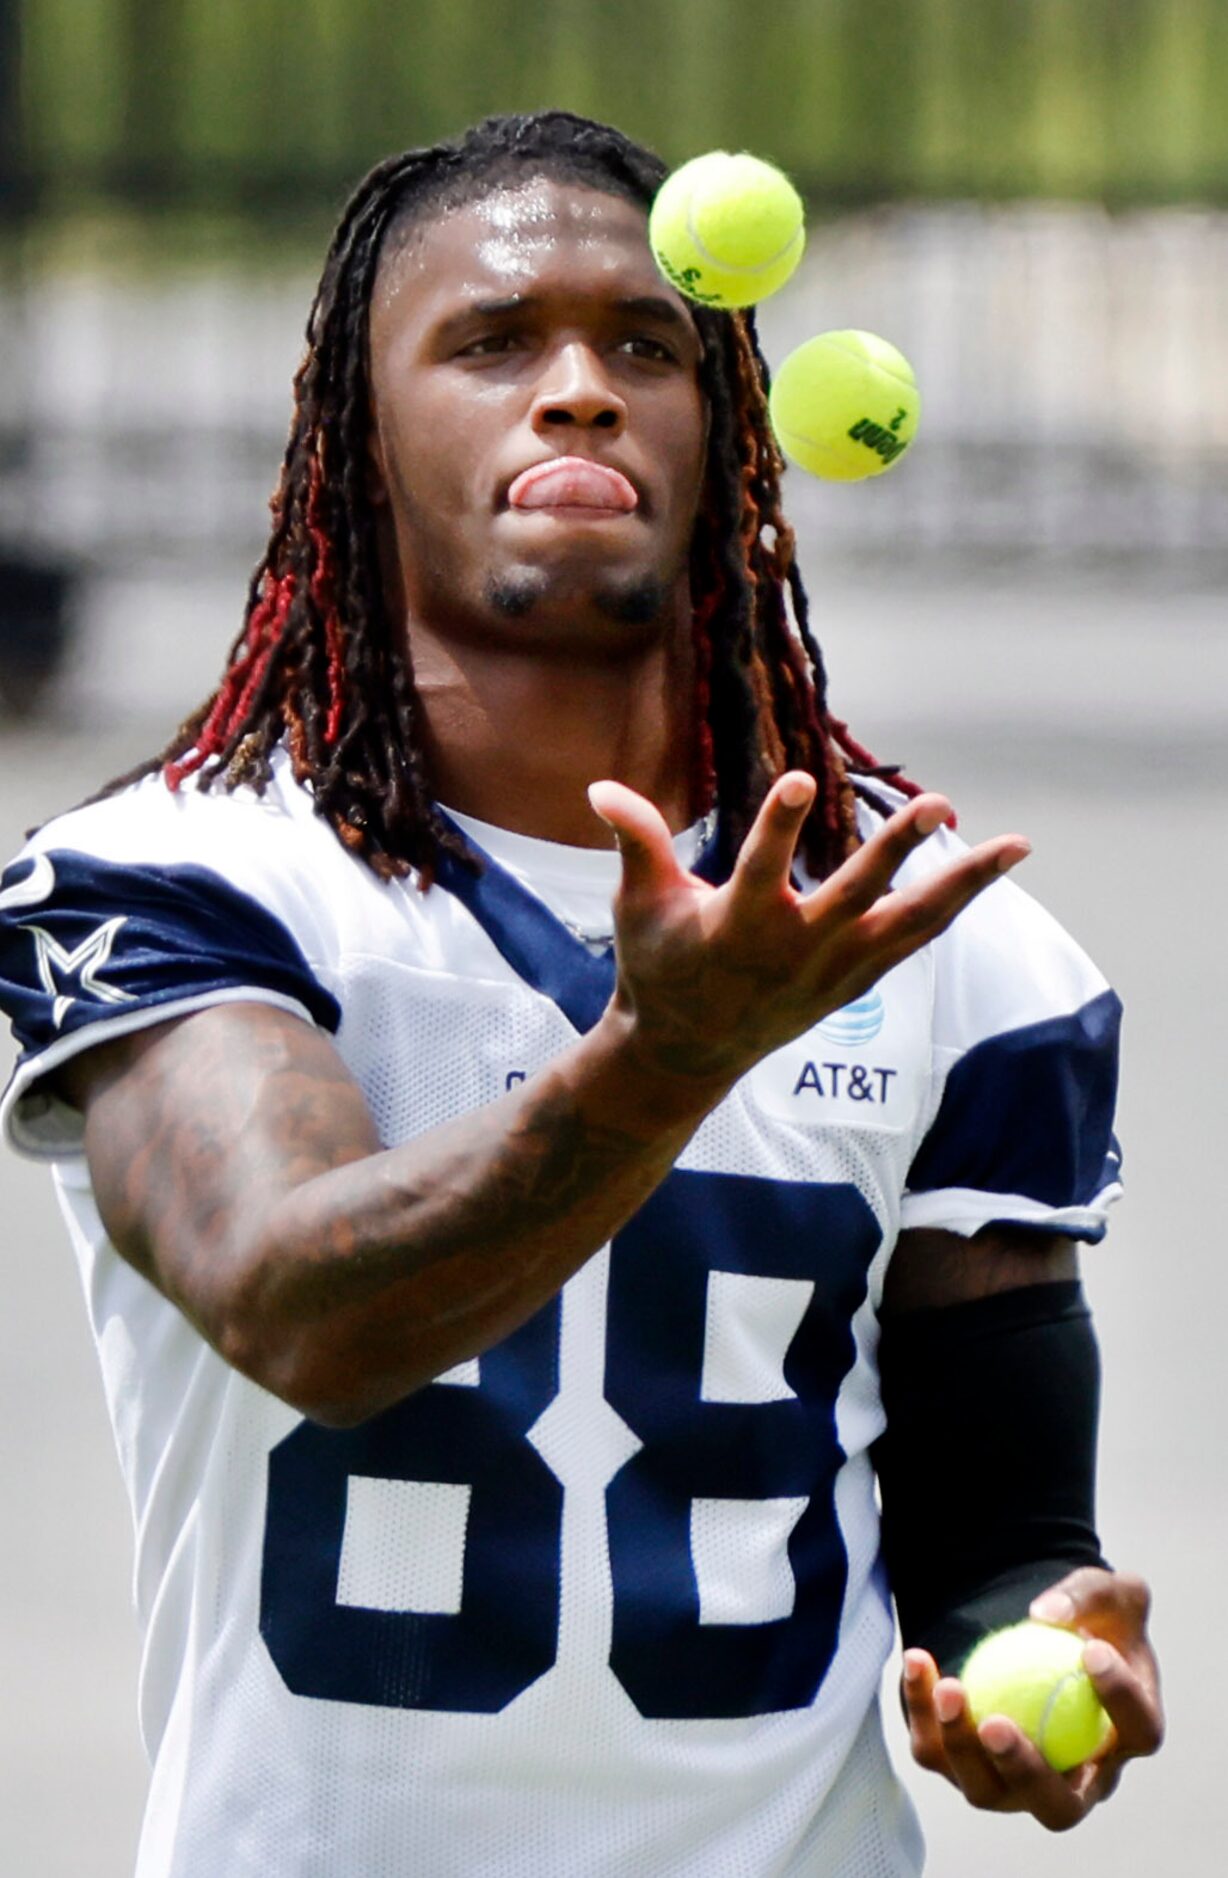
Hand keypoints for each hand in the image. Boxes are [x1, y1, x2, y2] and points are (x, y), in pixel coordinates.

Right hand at [588, 771, 1028, 1086]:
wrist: (685, 1053)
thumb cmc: (659, 968)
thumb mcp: (641, 907)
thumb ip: (636, 842)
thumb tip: (598, 786)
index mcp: (738, 927)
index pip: (762, 868)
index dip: (780, 824)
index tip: (799, 776)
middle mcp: (795, 950)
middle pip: (858, 894)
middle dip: (900, 849)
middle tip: (939, 803)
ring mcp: (834, 971)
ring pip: (911, 924)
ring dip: (963, 884)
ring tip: (1015, 844)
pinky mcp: (855, 981)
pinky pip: (915, 939)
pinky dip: (951, 906)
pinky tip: (987, 871)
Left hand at [901, 1568, 1163, 1830]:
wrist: (1038, 1632)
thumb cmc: (1086, 1615)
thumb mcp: (1108, 1590)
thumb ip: (1087, 1595)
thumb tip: (1046, 1615)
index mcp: (1126, 1737)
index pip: (1138, 1731)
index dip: (1120, 1699)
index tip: (1091, 1650)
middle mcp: (1076, 1779)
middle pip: (1057, 1806)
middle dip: (1024, 1772)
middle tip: (995, 1724)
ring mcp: (1018, 1782)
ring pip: (987, 1790)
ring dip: (962, 1745)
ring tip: (949, 1688)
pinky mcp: (966, 1765)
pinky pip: (936, 1750)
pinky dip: (922, 1709)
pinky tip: (917, 1660)